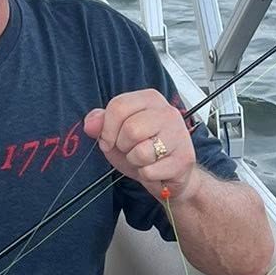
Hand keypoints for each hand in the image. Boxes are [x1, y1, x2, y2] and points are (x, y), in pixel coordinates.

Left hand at [85, 88, 196, 205]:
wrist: (169, 174)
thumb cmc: (143, 149)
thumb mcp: (116, 133)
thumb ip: (100, 124)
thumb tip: (91, 124)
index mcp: (149, 99)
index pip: (119, 106)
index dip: (107, 129)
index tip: (108, 140)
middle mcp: (167, 112)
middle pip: (130, 129)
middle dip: (123, 146)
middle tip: (131, 150)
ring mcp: (179, 135)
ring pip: (141, 152)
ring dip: (135, 162)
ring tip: (144, 159)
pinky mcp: (184, 158)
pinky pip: (150, 171)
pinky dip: (146, 175)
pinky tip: (156, 169)